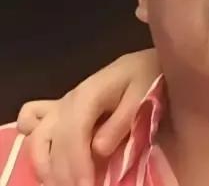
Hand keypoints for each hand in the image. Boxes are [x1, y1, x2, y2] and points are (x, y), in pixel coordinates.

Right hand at [17, 49, 159, 185]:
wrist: (143, 64)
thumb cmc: (146, 77)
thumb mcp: (142, 95)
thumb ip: (121, 122)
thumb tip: (98, 150)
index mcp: (89, 94)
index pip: (73, 133)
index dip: (76, 163)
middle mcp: (68, 100)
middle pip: (49, 140)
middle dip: (60, 171)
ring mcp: (60, 105)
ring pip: (36, 138)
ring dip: (44, 166)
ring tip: (62, 185)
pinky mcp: (59, 111)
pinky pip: (31, 122)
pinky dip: (35, 146)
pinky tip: (48, 166)